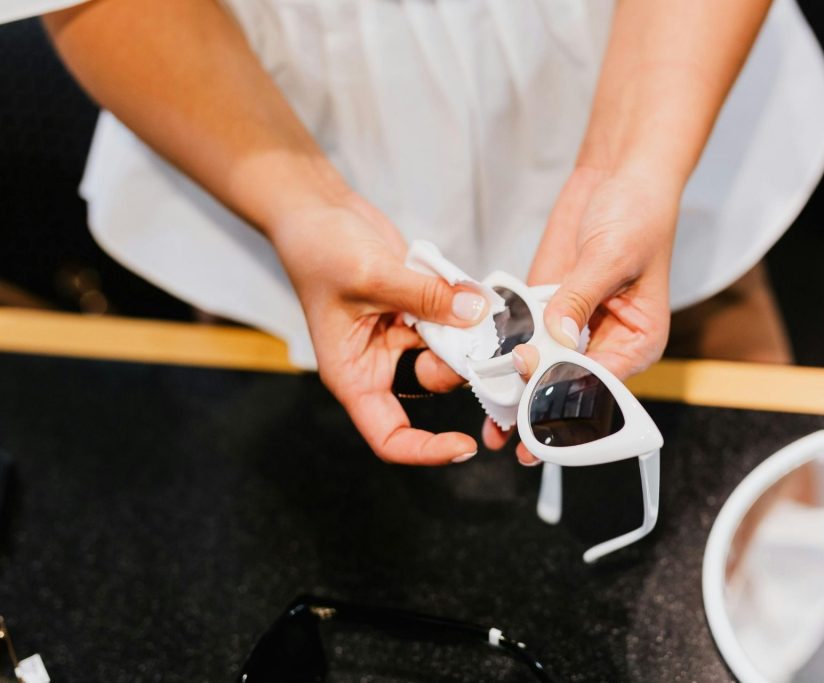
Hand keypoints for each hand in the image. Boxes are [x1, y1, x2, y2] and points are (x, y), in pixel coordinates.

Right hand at [271, 193, 485, 464]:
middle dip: (456, 363)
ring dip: (464, 329)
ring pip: (448, 350)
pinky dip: (462, 305)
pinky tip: (461, 285)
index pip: (390, 436)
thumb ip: (425, 297)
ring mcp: (399, 335)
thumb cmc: (317, 250)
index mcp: (353, 374)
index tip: (464, 443)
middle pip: (431, 384)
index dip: (427, 450)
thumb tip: (475, 313)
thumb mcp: (370, 275)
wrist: (315, 210)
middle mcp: (377, 361)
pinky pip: (451, 318)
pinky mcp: (416, 309)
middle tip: (474, 331)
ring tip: (466, 298)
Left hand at [482, 165, 676, 463]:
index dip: (565, 396)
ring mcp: (573, 327)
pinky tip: (482, 370)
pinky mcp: (548, 308)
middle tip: (503, 430)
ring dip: (515, 389)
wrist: (619, 175)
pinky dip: (504, 352)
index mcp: (637, 342)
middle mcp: (606, 343)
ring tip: (487, 416)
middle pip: (568, 386)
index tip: (534, 405)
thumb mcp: (611, 256)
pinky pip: (524, 337)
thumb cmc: (637, 214)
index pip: (601, 384)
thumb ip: (580, 297)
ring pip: (542, 369)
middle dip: (537, 407)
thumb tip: (557, 334)